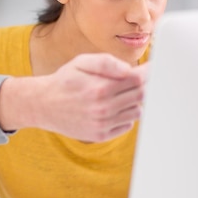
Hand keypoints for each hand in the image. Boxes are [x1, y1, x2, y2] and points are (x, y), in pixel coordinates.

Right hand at [0, 53, 146, 141]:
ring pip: (137, 111)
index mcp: (101, 87)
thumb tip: (129, 70)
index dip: (149, 73)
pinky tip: (113, 107)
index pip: (138, 80)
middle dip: (144, 86)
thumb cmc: (65, 80)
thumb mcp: (81, 62)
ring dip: (134, 101)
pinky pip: (127, 125)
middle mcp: (103, 108)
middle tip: (141, 79)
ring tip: (120, 93)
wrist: (43, 105)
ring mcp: (103, 124)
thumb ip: (107, 63)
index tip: (154, 68)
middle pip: (141, 96)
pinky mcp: (101, 135)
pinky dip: (125, 115)